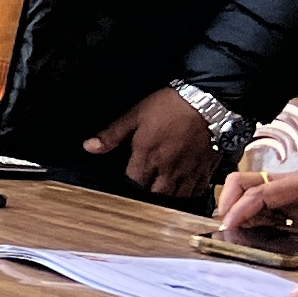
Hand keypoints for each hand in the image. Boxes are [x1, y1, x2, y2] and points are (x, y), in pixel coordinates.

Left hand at [85, 86, 224, 201]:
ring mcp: (189, 170)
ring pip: (178, 197)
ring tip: (164, 190)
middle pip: (156, 195)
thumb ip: (112, 135)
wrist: (208, 99)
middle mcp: (168, 168)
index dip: (129, 185)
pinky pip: (198, 190)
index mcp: (148, 157)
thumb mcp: (135, 115)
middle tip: (147, 187)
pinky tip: (186, 187)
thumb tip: (89, 147)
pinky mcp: (206, 168)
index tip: (129, 180)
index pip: (134, 184)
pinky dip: (191, 193)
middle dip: (149, 195)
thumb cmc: (171, 105)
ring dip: (169, 196)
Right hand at [223, 146, 297, 250]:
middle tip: (229, 227)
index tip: (229, 224)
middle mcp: (297, 180)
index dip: (242, 207)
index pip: (264, 190)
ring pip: (254, 191)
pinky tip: (274, 234)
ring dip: (245, 211)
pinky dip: (264, 217)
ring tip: (249, 234)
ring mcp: (296, 186)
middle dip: (230, 201)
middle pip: (246, 182)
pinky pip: (272, 203)